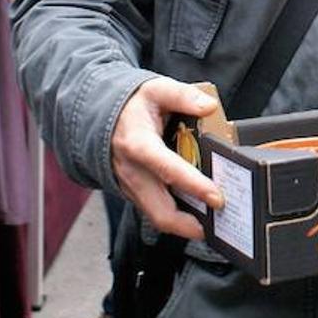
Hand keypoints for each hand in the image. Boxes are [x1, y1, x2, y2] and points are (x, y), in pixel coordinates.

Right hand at [111, 78, 223, 239]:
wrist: (98, 115)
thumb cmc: (131, 104)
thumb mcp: (156, 90)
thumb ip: (183, 96)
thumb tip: (209, 107)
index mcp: (138, 144)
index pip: (167, 169)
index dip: (193, 185)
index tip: (215, 196)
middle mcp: (133, 171)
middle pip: (160, 210)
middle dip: (189, 225)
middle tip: (219, 225)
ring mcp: (131, 186)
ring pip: (157, 216)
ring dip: (184, 226)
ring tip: (213, 227)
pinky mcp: (133, 192)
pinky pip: (154, 211)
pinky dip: (175, 218)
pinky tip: (196, 216)